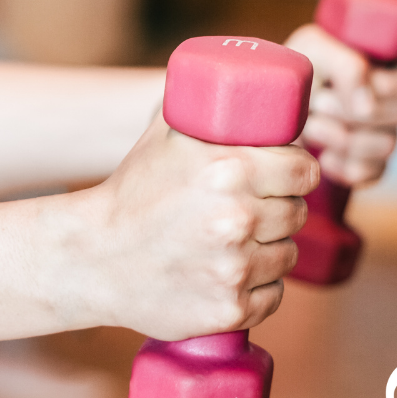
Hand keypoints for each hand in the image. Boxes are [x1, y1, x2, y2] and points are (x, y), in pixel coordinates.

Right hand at [80, 113, 317, 340]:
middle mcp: (238, 220)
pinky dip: (257, 288)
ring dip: (268, 250)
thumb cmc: (131, 193)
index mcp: (230, 171)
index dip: (296, 173)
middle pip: (297, 214)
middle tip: (249, 211)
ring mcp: (235, 270)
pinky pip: (272, 296)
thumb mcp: (165, 136)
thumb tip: (247, 88)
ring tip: (233, 244)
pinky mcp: (229, 309)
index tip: (284, 179)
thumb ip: (208, 108)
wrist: (91, 257)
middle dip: (279, 210)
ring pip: (286, 256)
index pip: (305, 171)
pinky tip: (227, 276)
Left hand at [285, 24, 396, 185]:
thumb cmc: (296, 72)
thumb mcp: (314, 50)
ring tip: (311, 125)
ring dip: (340, 136)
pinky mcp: (366, 166)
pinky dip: (339, 165)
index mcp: (390, 68)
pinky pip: (368, 173)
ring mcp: (382, 137)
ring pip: (386, 145)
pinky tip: (320, 154)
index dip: (391, 85)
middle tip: (318, 102)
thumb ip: (347, 66)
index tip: (356, 83)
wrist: (268, 110)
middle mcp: (393, 103)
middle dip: (350, 109)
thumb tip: (368, 105)